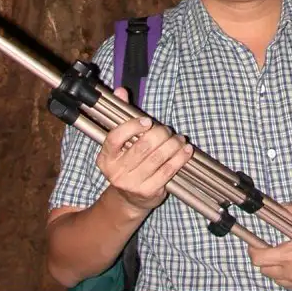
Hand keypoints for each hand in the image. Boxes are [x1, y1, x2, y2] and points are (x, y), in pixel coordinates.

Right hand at [96, 89, 193, 213]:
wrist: (129, 199)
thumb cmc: (127, 163)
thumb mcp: (121, 143)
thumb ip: (122, 116)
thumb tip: (121, 91)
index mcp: (106, 157)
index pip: (115, 138)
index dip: (132, 127)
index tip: (147, 121)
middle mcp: (116, 172)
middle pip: (143, 146)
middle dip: (160, 133)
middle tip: (167, 130)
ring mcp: (132, 183)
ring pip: (158, 157)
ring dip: (173, 144)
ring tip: (179, 138)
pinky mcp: (149, 191)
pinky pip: (168, 170)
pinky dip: (180, 157)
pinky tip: (186, 150)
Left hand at [247, 202, 291, 290]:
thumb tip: (284, 207)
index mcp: (289, 255)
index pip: (259, 258)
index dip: (252, 251)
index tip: (253, 244)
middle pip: (265, 271)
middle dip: (263, 260)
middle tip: (269, 249)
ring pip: (278, 281)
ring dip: (276, 270)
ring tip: (285, 258)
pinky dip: (289, 277)